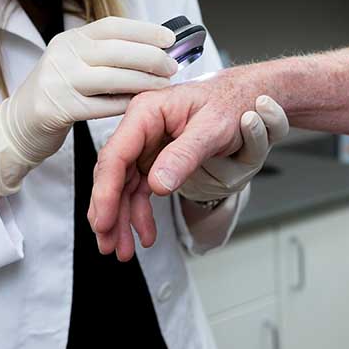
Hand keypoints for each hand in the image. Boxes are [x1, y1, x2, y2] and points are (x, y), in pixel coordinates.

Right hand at [0, 17, 177, 195]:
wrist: (18, 122)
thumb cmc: (58, 92)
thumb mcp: (74, 62)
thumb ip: (105, 53)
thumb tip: (152, 46)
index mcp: (70, 39)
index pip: (112, 26)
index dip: (145, 30)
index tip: (170, 38)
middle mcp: (63, 54)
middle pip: (116, 50)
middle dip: (150, 57)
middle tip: (172, 66)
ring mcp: (58, 81)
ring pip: (112, 78)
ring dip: (144, 81)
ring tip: (163, 86)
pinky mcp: (57, 108)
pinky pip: (102, 106)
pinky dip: (126, 104)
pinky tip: (142, 104)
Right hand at [87, 68, 274, 255]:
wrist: (246, 99)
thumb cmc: (230, 103)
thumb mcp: (212, 129)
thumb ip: (184, 155)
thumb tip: (158, 184)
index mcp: (147, 112)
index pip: (116, 154)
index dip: (105, 191)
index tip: (103, 221)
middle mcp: (140, 128)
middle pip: (113, 174)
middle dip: (109, 212)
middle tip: (108, 244)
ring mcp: (145, 145)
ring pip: (123, 186)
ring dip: (122, 219)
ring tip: (122, 250)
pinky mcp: (154, 159)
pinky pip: (139, 189)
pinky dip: (139, 213)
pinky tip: (145, 233)